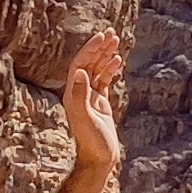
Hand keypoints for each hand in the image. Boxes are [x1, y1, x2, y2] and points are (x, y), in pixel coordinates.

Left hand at [63, 27, 122, 175]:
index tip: (102, 37)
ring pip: (98, 70)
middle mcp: (79, 93)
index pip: (80, 65)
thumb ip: (81, 96)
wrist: (99, 159)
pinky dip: (111, 70)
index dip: (90, 50)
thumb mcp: (86, 119)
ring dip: (106, 55)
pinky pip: (104, 81)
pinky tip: (118, 61)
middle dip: (99, 48)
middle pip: (89, 64)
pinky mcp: (100, 104)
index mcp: (73, 94)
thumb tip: (80, 73)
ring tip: (116, 41)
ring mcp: (90, 98)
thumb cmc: (92, 142)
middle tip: (111, 32)